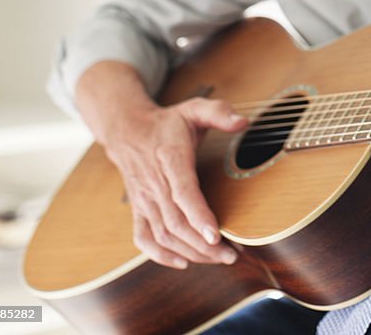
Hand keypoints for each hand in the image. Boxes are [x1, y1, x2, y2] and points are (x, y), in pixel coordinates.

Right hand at [76, 61, 247, 268]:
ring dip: (190, 252)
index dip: (198, 215)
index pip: (182, 192)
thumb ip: (219, 112)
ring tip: (219, 259)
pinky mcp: (138, 209)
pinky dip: (160, 255)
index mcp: (170, 158)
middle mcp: (154, 183)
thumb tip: (243, 121)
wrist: (127, 130)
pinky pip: (144, 238)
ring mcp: (143, 199)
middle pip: (176, 222)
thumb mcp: (194, 108)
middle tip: (232, 254)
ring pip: (163, 235)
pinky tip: (183, 262)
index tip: (216, 235)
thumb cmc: (168, 122)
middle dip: (203, 244)